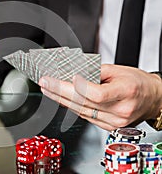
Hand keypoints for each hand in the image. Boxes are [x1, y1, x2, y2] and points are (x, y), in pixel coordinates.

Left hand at [38, 64, 161, 130]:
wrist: (152, 99)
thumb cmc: (137, 83)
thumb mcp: (119, 70)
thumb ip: (94, 71)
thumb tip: (72, 71)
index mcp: (126, 93)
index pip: (96, 94)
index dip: (78, 87)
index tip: (63, 78)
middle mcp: (119, 111)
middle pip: (83, 103)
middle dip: (59, 92)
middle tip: (45, 82)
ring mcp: (113, 122)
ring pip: (80, 111)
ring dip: (60, 99)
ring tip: (47, 89)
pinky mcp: (108, 126)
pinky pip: (84, 116)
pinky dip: (71, 106)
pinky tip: (61, 98)